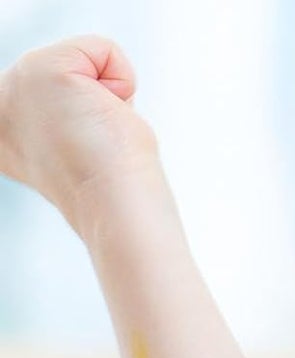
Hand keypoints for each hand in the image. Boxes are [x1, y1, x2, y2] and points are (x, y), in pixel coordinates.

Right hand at [0, 36, 157, 231]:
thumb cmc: (111, 192)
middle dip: (98, 105)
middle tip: (97, 146)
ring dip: (110, 100)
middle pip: (71, 74)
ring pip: (86, 61)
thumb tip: (83, 110)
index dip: (83, 119)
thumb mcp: (74, 152)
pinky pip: (105, 51)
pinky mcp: (45, 69)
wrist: (117, 210)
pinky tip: (110, 118)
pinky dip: (123, 83)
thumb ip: (64, 124)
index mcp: (2, 131)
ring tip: (101, 136)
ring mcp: (16, 83)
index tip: (80, 152)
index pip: (50, 97)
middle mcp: (0, 105)